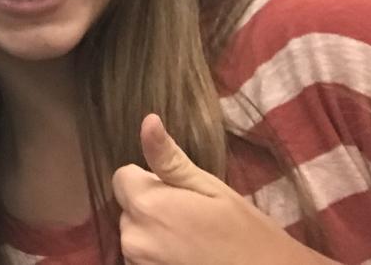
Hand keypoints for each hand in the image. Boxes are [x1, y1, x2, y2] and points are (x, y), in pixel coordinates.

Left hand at [111, 114, 333, 264]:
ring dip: (155, 239)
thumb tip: (148, 120)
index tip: (179, 196)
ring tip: (195, 246)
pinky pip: (142, 262)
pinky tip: (189, 262)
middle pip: (129, 209)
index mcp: (147, 206)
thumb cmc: (247, 235)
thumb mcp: (212, 189)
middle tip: (194, 223)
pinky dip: (159, 260)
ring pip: (136, 238)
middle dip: (153, 210)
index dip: (150, 182)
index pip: (123, 178)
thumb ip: (169, 159)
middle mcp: (132, 239)